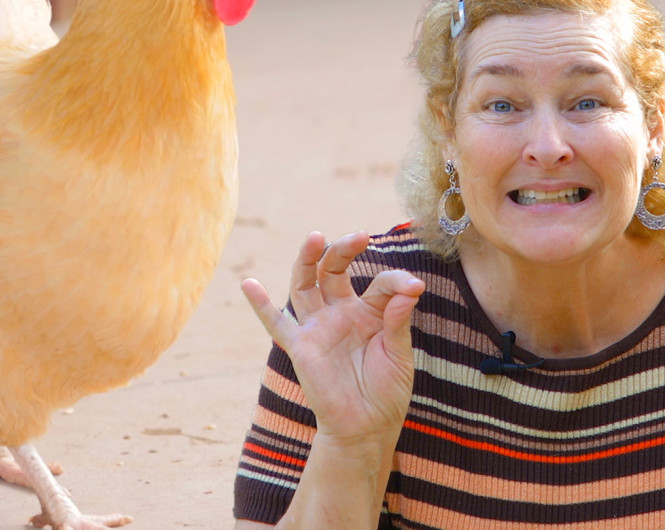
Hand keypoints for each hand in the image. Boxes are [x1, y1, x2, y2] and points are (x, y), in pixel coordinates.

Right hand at [242, 231, 424, 443]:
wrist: (367, 428)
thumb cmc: (387, 390)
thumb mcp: (399, 353)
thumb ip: (399, 319)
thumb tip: (412, 285)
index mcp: (371, 311)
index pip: (381, 282)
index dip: (398, 281)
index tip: (415, 288)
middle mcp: (342, 312)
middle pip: (334, 270)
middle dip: (343, 250)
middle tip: (358, 236)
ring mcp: (319, 327)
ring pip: (305, 285)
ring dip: (307, 260)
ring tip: (314, 237)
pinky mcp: (301, 347)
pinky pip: (276, 324)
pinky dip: (260, 305)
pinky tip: (248, 284)